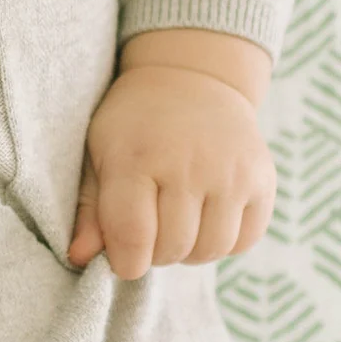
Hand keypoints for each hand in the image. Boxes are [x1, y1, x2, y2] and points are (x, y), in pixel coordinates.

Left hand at [65, 63, 274, 280]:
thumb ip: (91, 209)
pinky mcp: (262, 179)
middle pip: (173, 248)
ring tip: (176, 223)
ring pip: (211, 250)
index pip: (133, 236)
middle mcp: (188, 163)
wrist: (191, 79)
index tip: (123, 257)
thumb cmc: (135, 125)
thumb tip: (78, 258)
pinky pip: (244, 241)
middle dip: (156, 253)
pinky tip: (206, 216)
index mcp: (137, 156)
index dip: (125, 262)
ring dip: (190, 251)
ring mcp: (231, 171)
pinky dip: (223, 241)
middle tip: (150, 230)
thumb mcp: (100, 153)